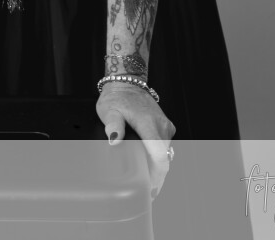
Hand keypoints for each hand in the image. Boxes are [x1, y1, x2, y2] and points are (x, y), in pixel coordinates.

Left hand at [96, 81, 175, 198]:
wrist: (127, 83)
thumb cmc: (117, 97)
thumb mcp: (109, 110)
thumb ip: (113, 124)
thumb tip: (114, 139)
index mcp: (148, 123)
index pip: (159, 155)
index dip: (156, 175)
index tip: (150, 188)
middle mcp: (160, 125)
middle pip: (164, 159)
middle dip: (157, 177)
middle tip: (146, 192)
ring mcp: (165, 126)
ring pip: (166, 154)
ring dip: (158, 168)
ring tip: (147, 182)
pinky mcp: (166, 126)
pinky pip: (165, 147)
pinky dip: (159, 158)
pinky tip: (150, 165)